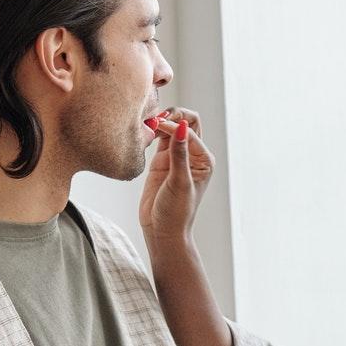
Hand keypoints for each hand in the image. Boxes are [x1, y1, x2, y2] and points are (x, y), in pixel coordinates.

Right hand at [138, 107, 213, 243]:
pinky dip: (152, 131)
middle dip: (172, 115)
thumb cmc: (177, 212)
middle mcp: (192, 155)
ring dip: (160, 122)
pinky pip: (158, 138)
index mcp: (204, 159)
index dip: (174, 123)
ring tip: (145, 124)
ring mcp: (176, 156)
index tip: (156, 126)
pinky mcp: (161, 161)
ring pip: (171, 127)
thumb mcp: (179, 182)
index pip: (190, 129)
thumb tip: (181, 126)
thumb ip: (179, 154)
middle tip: (154, 118)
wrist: (163, 230)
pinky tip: (142, 133)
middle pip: (186, 121)